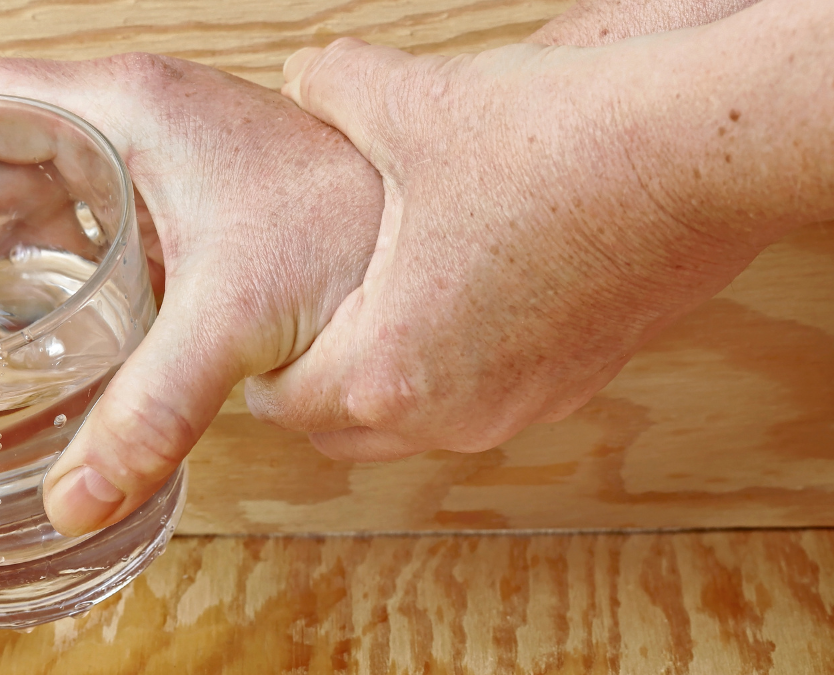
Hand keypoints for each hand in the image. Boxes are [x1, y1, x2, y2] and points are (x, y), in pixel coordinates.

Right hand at [0, 55, 383, 534]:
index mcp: (123, 112)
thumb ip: (151, 409)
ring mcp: (144, 166)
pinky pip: (68, 226)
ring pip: (18, 189)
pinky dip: (24, 269)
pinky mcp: (165, 210)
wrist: (429, 234)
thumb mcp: (231, 318)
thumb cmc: (348, 227)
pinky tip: (10, 326)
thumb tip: (77, 497)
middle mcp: (124, 126)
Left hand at [245, 32, 783, 459]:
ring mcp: (523, 406)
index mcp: (391, 371)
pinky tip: (454, 292)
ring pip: (415, 426)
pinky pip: (482, 400)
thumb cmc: (553, 144)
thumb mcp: (411, 106)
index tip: (262, 320)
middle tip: (303, 318)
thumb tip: (305, 75)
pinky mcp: (576, 382)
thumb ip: (332, 89)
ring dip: (380, 380)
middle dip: (311, 382)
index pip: (284, 404)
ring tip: (371, 304)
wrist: (697, 154)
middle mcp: (457, 414)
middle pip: (342, 432)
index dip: (259, 360)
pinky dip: (449, 369)